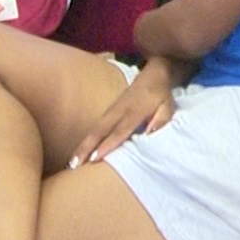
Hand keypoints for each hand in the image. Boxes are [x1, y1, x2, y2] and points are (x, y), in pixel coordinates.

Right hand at [67, 59, 181, 166]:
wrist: (153, 74)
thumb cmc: (161, 95)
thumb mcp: (168, 106)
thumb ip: (160, 120)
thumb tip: (150, 134)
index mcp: (134, 111)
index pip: (119, 130)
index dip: (108, 144)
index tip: (95, 158)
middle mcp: (119, 110)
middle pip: (100, 130)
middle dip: (86, 147)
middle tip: (74, 165)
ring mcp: (112, 110)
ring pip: (95, 129)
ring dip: (82, 145)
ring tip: (72, 163)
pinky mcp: (109, 111)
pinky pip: (96, 127)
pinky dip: (86, 140)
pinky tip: (80, 152)